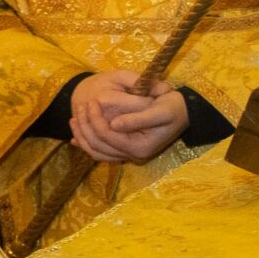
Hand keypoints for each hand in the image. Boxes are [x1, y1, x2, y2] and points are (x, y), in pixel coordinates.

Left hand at [70, 71, 187, 163]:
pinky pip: (101, 152)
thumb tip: (114, 124)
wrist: (183, 113)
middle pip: (98, 145)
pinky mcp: (126, 150)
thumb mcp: (160, 110)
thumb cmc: (174, 108)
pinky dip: (87, 145)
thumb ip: (137, 119)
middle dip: (85, 126)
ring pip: (96, 151)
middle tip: (80, 107)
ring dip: (82, 136)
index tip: (91, 102)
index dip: (95, 119)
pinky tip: (76, 139)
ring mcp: (129, 154)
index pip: (107, 135)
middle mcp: (133, 155)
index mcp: (140, 147)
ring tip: (74, 119)